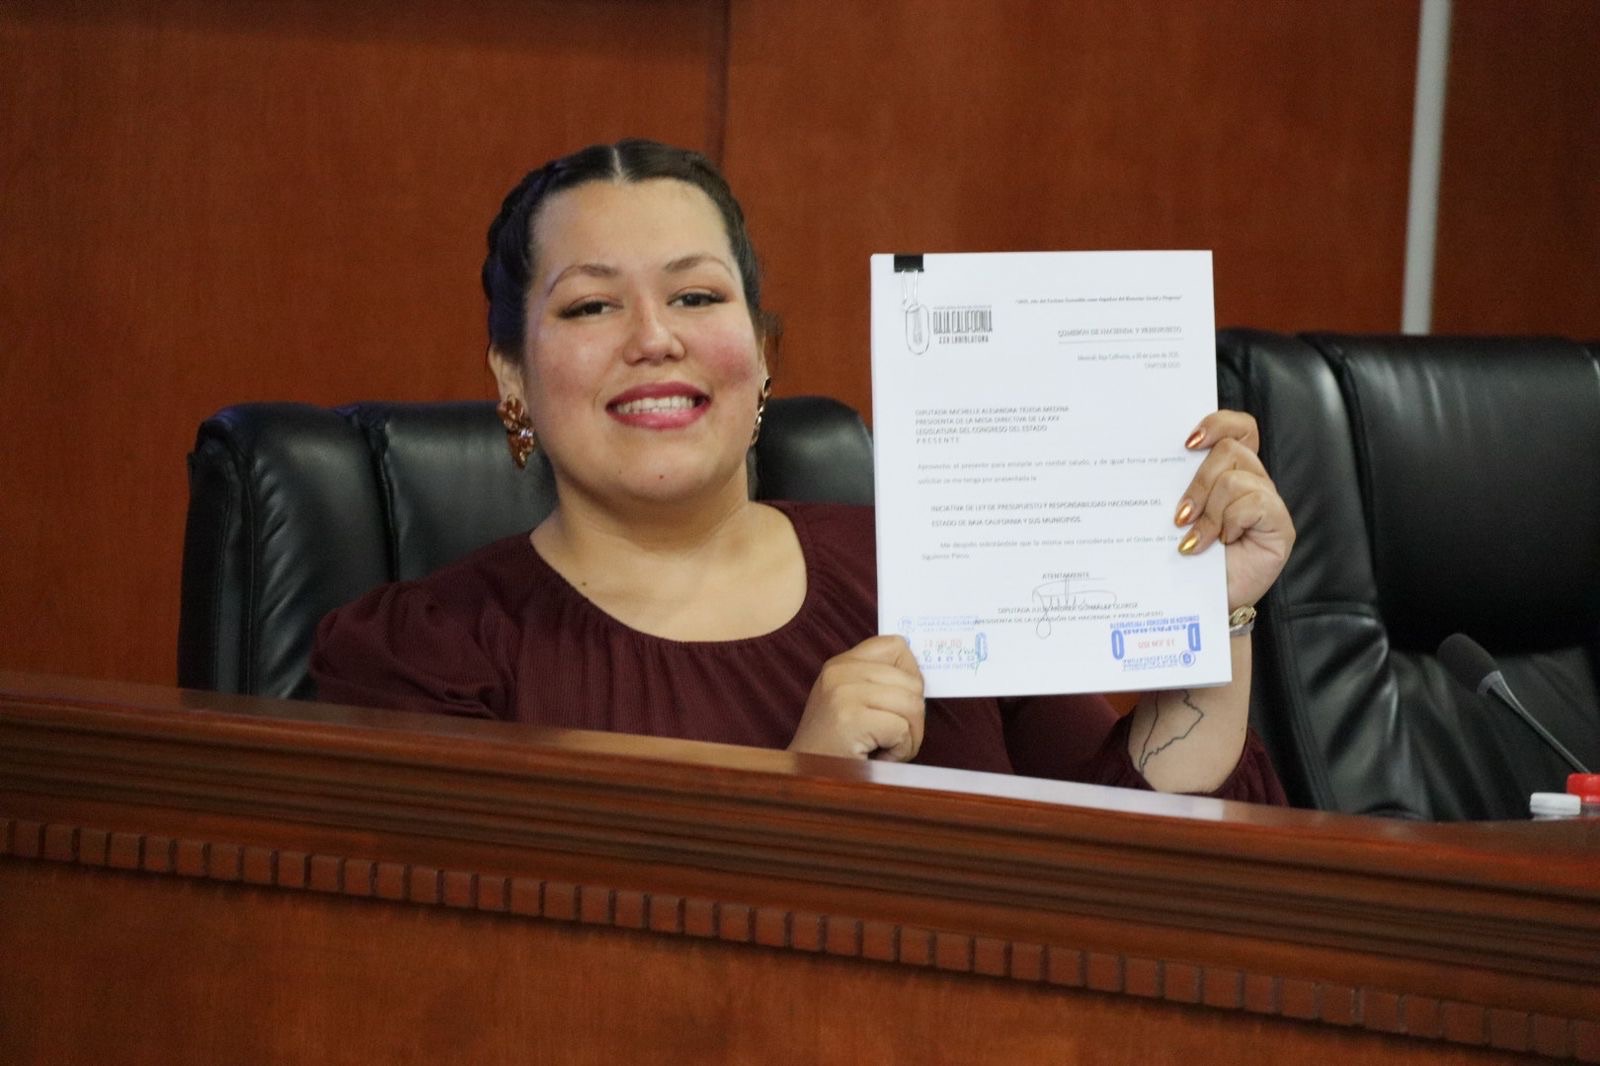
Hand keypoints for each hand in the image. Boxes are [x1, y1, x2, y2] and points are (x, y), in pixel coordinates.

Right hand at [789, 635, 925, 760]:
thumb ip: (878, 682)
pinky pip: (903, 729)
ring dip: (909, 737)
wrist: (803, 780)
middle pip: (913, 682)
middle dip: (914, 717)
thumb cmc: (835, 748)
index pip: (896, 646)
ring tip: (884, 749)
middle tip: (891, 738)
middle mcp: (840, 672)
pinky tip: (878, 758)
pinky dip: (900, 751)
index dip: (910, 676)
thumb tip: (920, 676)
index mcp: (841, 664)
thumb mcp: (849, 702)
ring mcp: (843, 693)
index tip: (901, 702)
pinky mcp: (850, 718)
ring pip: (913, 705)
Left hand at [1173, 410, 1294, 609]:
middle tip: (1181, 516)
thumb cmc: (1189, 561)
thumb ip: (1177, 487)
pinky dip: (1230, 522)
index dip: (1217, 423)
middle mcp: (1252, 482)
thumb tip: (1151, 460)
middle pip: (1230, 450)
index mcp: (1228, 473)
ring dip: (1210, 511)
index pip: (1237, 428)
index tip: (1186, 442)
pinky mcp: (1280, 524)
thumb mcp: (1179, 517)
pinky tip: (1222, 543)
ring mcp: (1268, 503)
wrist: (1200, 603)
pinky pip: (1255, 502)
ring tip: (1197, 539)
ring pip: (1236, 478)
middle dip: (1199, 482)